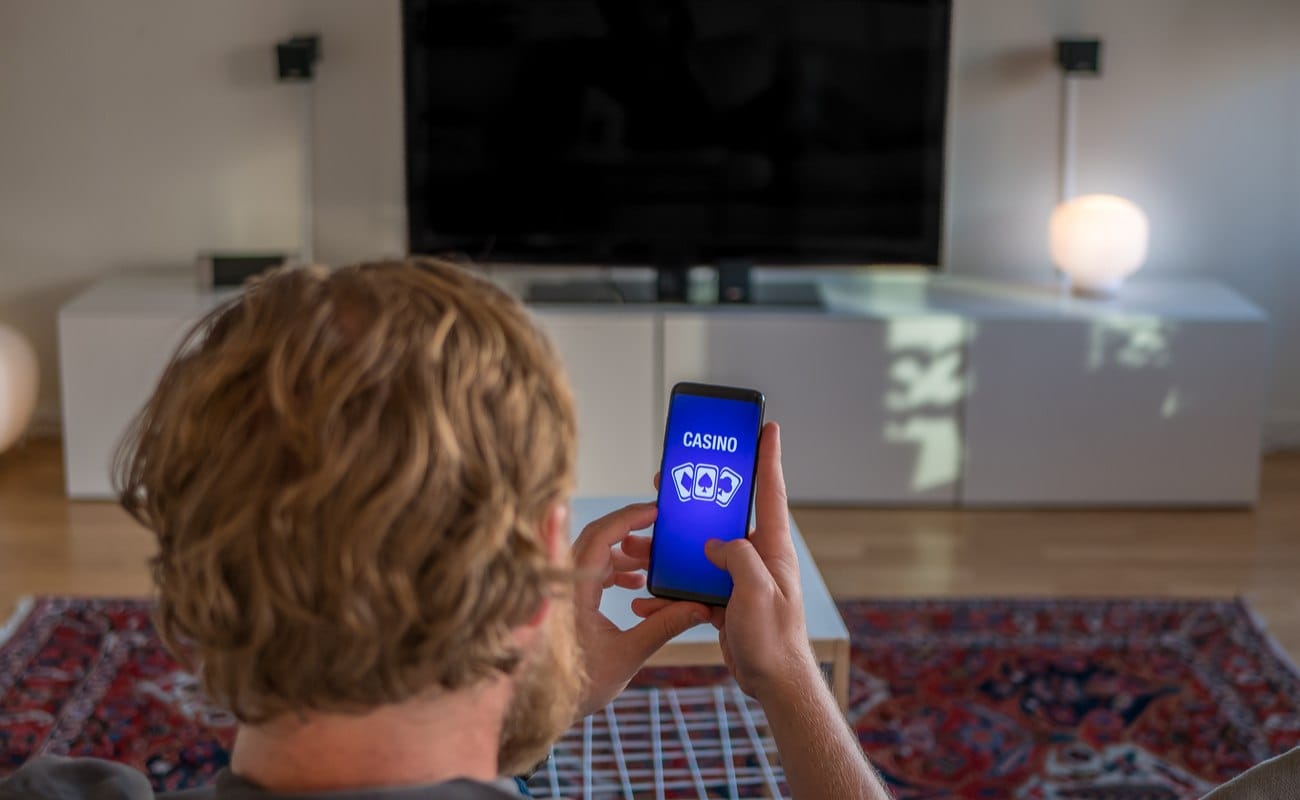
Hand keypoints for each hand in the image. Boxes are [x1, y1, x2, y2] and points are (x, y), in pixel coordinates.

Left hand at [570, 502, 710, 717]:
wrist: (543, 706)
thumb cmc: (580, 685)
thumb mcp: (628, 656)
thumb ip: (663, 626)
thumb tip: (700, 607)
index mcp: (573, 593)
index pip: (599, 539)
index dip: (627, 518)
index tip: (654, 510)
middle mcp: (564, 585)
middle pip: (595, 539)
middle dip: (628, 528)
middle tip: (659, 524)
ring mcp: (563, 591)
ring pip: (593, 554)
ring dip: (623, 552)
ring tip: (653, 562)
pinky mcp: (566, 600)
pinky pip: (590, 572)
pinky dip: (613, 570)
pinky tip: (635, 582)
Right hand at [633, 422, 814, 700]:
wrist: (773, 682)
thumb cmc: (775, 639)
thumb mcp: (757, 591)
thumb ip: (736, 558)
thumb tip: (713, 544)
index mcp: (771, 547)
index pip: (770, 491)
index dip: (767, 456)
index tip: (765, 427)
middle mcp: (756, 556)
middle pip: (719, 516)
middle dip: (689, 502)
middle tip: (663, 486)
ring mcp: (738, 577)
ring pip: (695, 552)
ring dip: (664, 553)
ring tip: (632, 549)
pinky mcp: (722, 599)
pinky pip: (689, 586)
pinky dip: (666, 592)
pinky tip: (644, 601)